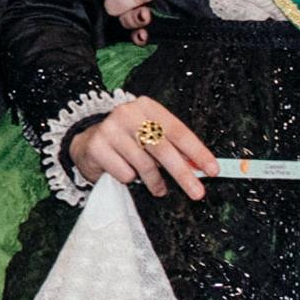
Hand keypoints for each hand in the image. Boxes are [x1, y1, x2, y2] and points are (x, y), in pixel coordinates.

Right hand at [69, 99, 215, 198]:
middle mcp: (128, 113)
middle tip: (197, 192)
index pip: (179, 131)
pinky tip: (125, 173)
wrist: (87, 142)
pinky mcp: (97, 146)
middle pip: (163, 148)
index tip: (212, 170)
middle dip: (182, 174)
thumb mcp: (152, 138)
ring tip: (158, 189)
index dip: (197, 152)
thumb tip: (200, 167)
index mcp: (148, 107)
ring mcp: (110, 129)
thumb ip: (174, 148)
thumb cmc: (128, 142)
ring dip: (155, 182)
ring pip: (144, 164)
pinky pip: (124, 173)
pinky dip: (129, 179)